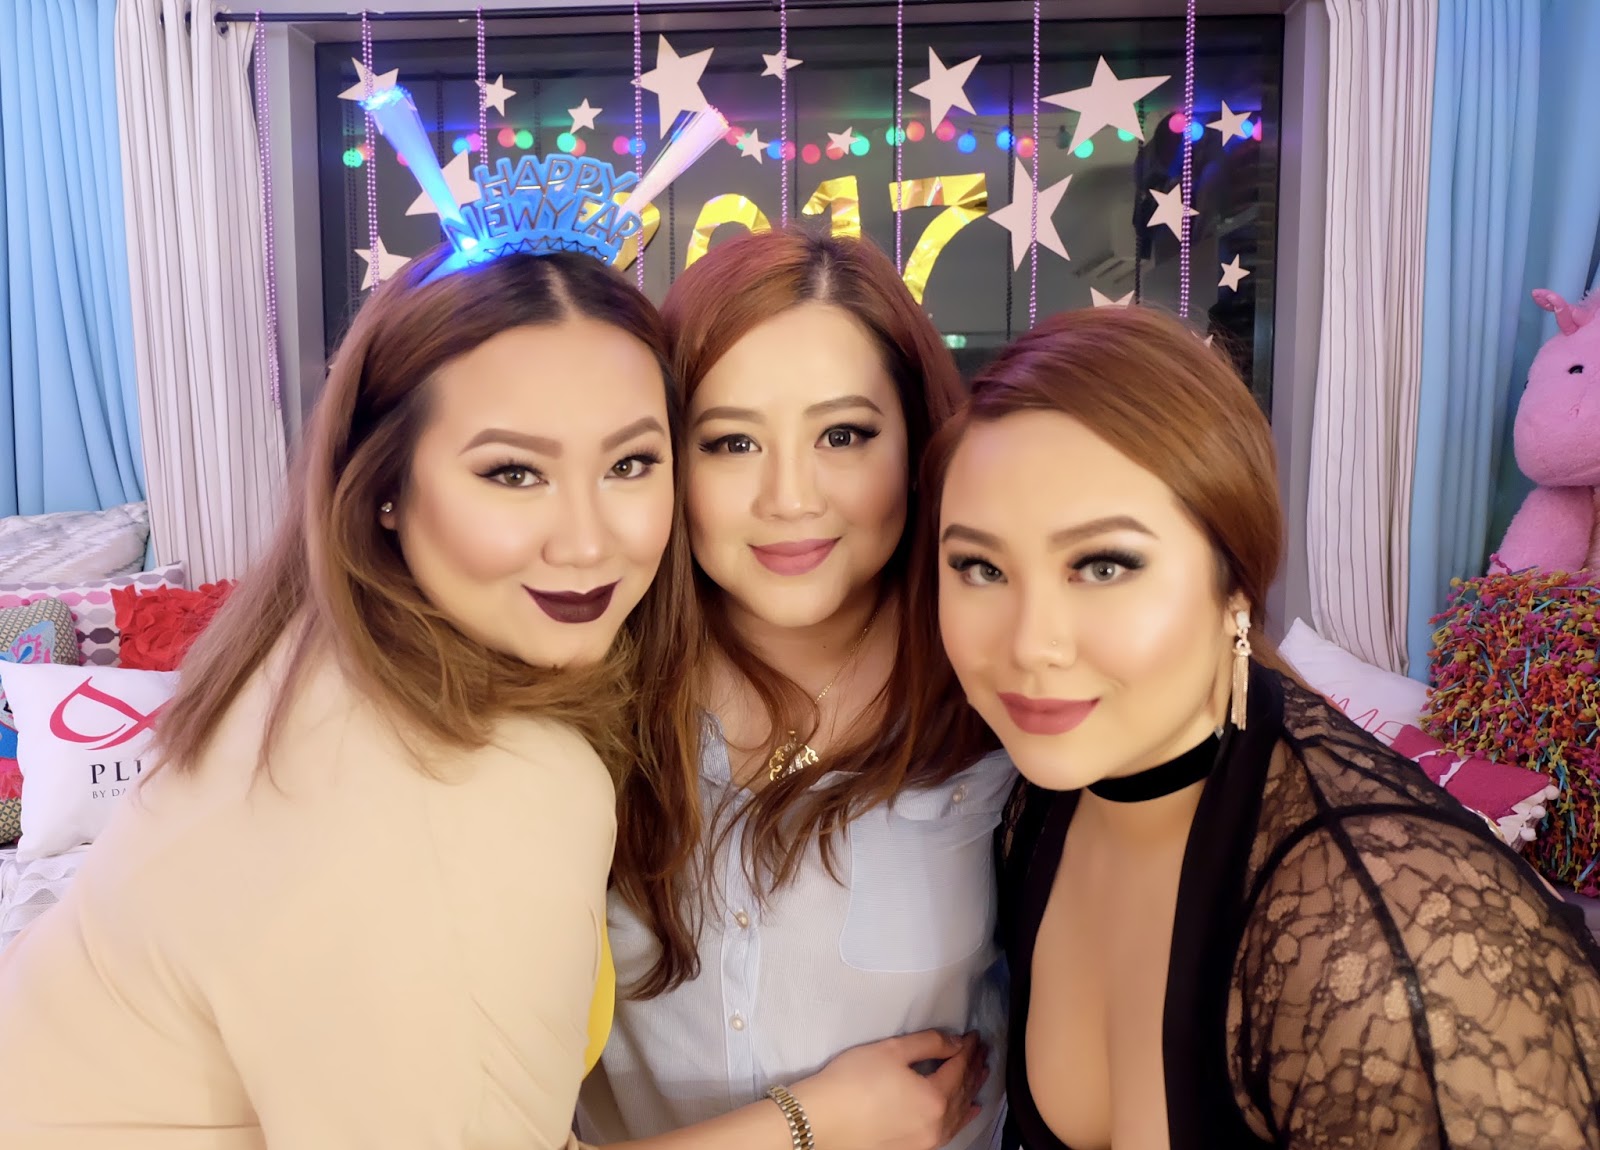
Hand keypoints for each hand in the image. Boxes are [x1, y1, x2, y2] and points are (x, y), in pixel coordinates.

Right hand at [788, 1030, 988, 1149]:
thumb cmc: (853, 1080)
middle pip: (963, 1091)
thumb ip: (929, 1043)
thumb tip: (955, 1043)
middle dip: (974, 1068)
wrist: (821, 1120)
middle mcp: (937, 1124)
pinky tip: (969, 1111)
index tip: (973, 1035)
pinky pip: (949, 1131)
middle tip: (982, 1051)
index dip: (968, 1049)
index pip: (959, 1067)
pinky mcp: (913, 1149)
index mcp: (934, 1098)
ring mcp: (926, 1141)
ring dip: (971, 1092)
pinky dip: (962, 1117)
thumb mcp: (892, 1050)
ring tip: (982, 1075)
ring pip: (959, 1114)